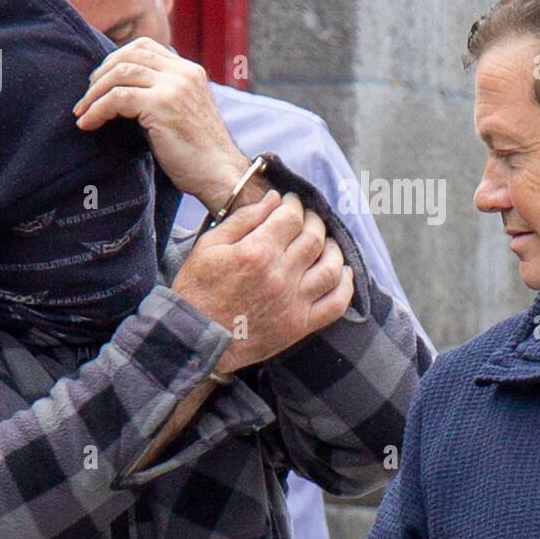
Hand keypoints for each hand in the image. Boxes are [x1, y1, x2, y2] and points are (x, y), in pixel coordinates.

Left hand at [72, 37, 250, 206]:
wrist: (220, 175)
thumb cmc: (199, 154)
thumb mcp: (183, 112)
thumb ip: (162, 95)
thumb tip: (122, 92)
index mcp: (190, 71)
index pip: (145, 47)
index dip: (116, 59)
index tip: (102, 82)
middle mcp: (184, 72)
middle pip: (129, 53)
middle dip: (101, 73)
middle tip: (87, 97)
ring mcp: (174, 86)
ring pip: (120, 71)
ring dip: (94, 93)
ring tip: (83, 112)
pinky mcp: (162, 105)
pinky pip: (117, 98)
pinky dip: (97, 110)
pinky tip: (88, 124)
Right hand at [173, 190, 354, 370]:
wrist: (194, 339)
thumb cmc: (196, 290)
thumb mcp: (209, 246)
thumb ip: (244, 219)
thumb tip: (274, 199)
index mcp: (256, 253)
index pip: (292, 218)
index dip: (295, 205)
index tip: (291, 203)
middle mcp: (280, 276)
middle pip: (314, 238)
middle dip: (314, 221)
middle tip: (308, 219)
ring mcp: (293, 302)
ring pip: (331, 267)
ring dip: (333, 249)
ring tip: (326, 243)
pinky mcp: (299, 326)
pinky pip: (335, 304)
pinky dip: (346, 286)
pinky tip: (343, 273)